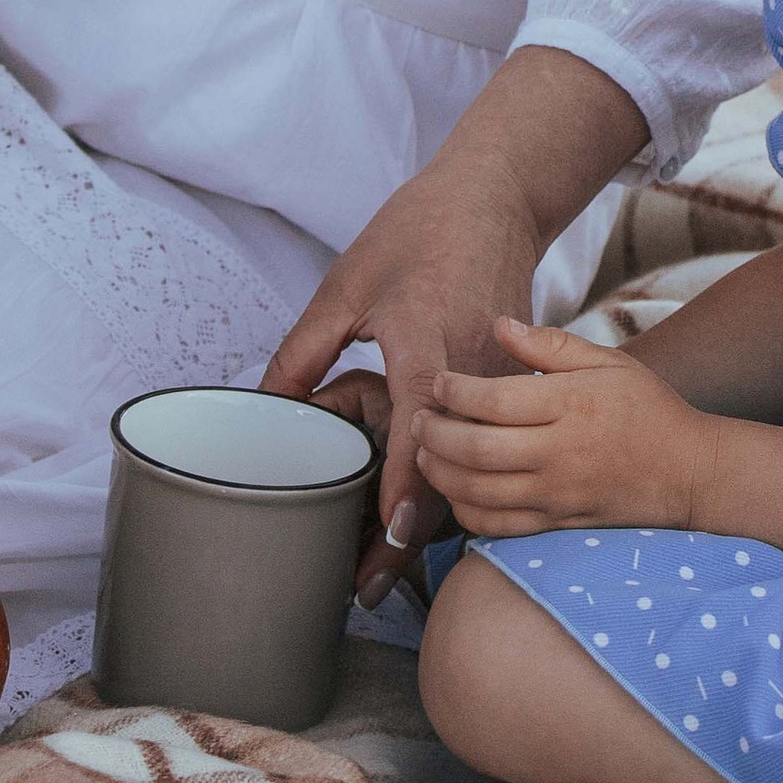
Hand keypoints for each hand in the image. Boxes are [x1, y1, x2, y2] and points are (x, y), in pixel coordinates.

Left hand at [262, 166, 541, 603]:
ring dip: (436, 517)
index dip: (405, 492)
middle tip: (365, 584)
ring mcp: (504, 377)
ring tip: (382, 565)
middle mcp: (473, 368)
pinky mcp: (517, 381)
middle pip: (454, 470)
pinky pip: (493, 444)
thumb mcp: (345, 286)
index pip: (420, 431)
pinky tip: (426, 511)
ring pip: (477, 465)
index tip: (387, 543)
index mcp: (424, 341)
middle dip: (413, 535)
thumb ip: (303, 351)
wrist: (494, 198)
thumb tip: (265, 406)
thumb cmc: (418, 232)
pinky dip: (462, 481)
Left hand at [416, 317, 714, 537]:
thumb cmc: (648, 409)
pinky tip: (456, 490)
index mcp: (572, 405)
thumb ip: (550, 345)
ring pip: (478, 492)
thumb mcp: (608, 361)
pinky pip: (497, 526)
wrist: (690, 472)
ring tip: (425, 453)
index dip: (454, 390)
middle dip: (434, 434)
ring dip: (440, 473)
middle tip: (417, 420)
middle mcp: (561, 453)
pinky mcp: (557, 524)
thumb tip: (498, 326)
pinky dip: (464, 512)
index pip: (494, 400)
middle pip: (477, 448)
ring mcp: (557, 495)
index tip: (439, 382)